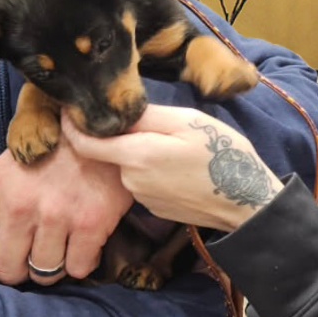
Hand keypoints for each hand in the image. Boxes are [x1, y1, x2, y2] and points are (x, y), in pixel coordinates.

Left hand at [0, 138, 132, 284]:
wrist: (103, 124)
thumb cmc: (54, 149)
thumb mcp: (11, 168)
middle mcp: (20, 204)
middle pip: (7, 270)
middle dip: (20, 267)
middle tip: (34, 251)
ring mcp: (56, 215)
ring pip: (44, 274)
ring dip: (53, 264)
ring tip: (62, 240)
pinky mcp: (91, 224)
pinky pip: (79, 268)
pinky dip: (83, 260)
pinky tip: (85, 238)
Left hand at [60, 104, 282, 232]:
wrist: (246, 201)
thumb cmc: (222, 154)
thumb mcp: (188, 121)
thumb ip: (146, 116)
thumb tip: (114, 110)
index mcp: (135, 156)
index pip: (84, 142)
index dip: (72, 124)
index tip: (71, 107)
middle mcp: (130, 181)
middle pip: (110, 152)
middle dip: (120, 135)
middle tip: (149, 121)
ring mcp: (141, 198)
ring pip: (128, 166)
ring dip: (140, 153)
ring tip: (173, 143)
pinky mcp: (154, 209)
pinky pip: (143, 181)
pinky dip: (152, 170)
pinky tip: (178, 166)